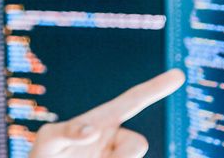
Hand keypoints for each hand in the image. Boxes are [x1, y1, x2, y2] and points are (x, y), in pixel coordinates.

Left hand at [29, 69, 184, 157]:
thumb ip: (67, 132)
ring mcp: (119, 153)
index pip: (133, 100)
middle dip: (121, 156)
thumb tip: (94, 129)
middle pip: (139, 144)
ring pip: (131, 157)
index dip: (155, 87)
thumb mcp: (48, 141)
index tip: (178, 74)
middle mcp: (116, 138)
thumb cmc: (44, 155)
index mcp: (103, 120)